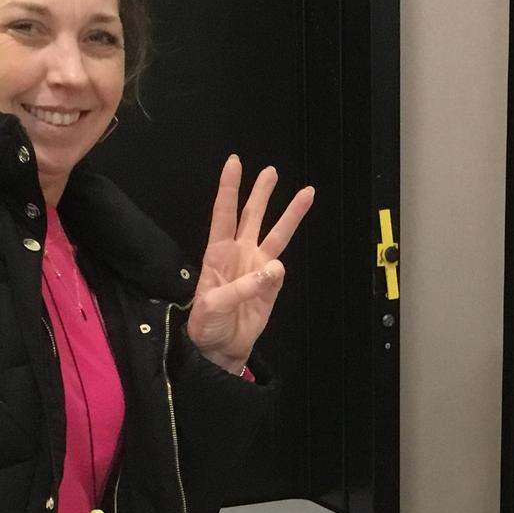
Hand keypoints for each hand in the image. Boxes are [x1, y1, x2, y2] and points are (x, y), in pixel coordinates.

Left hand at [186, 155, 313, 373]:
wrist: (220, 349)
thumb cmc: (206, 325)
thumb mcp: (213, 306)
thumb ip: (242, 287)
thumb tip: (274, 269)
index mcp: (218, 253)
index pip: (224, 214)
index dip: (229, 188)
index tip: (235, 163)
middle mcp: (239, 254)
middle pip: (253, 216)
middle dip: (262, 193)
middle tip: (271, 171)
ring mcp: (256, 268)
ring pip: (276, 235)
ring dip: (290, 215)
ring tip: (307, 193)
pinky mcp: (270, 286)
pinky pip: (279, 272)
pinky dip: (278, 272)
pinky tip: (273, 275)